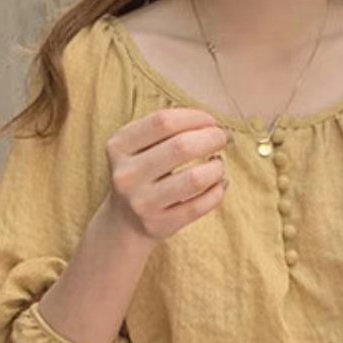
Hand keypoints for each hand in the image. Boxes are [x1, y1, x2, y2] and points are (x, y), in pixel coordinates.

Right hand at [103, 107, 228, 242]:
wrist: (124, 221)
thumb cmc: (142, 173)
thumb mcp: (137, 146)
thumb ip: (166, 130)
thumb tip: (212, 125)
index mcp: (119, 146)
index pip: (164, 122)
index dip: (194, 117)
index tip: (211, 121)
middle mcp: (127, 175)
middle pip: (181, 147)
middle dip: (212, 138)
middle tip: (223, 138)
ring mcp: (143, 203)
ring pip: (195, 179)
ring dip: (217, 168)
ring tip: (218, 164)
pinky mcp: (160, 225)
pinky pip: (200, 205)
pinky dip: (217, 191)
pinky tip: (218, 183)